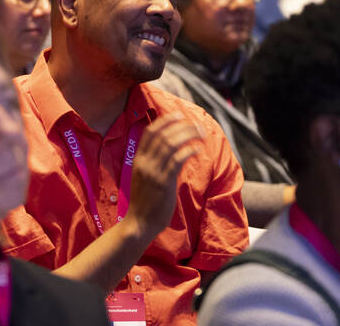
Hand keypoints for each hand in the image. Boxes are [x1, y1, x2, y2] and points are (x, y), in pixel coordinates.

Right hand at [127, 113, 199, 238]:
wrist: (139, 223)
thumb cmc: (145, 202)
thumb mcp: (144, 178)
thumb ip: (154, 163)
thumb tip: (173, 152)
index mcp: (138, 159)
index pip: (150, 132)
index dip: (165, 121)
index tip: (179, 115)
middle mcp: (144, 162)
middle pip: (162, 135)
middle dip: (181, 126)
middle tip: (196, 124)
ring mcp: (153, 172)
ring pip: (171, 144)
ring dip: (188, 135)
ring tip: (201, 134)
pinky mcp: (163, 182)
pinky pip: (177, 160)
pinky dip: (188, 151)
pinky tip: (197, 149)